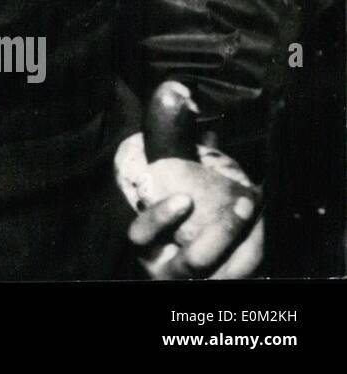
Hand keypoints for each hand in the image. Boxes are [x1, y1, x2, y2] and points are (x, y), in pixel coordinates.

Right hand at [128, 160, 263, 278]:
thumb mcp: (167, 205)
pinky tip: (264, 224)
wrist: (194, 266)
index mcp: (147, 250)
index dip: (160, 218)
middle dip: (224, 232)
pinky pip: (248, 274)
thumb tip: (188, 117)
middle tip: (244, 202)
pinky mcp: (226, 287)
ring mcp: (198, 285)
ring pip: (228, 273)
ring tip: (261, 213)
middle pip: (195, 260)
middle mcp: (168, 273)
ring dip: (252, 242)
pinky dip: (259, 248)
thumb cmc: (177, 220)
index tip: (185, 198)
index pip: (141, 236)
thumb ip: (173, 175)